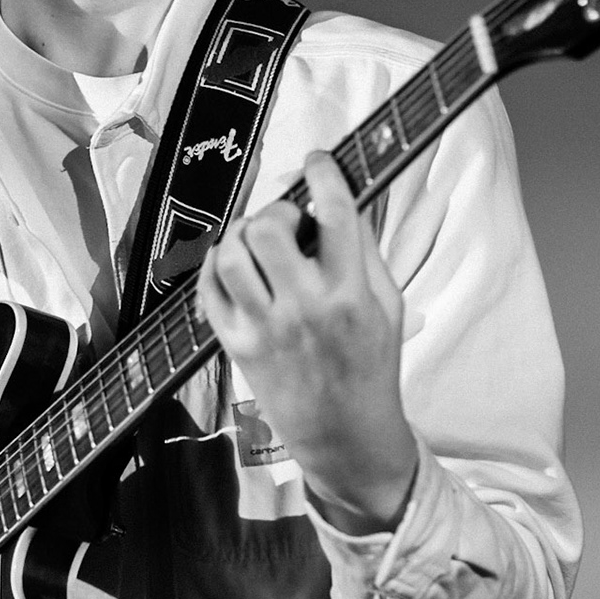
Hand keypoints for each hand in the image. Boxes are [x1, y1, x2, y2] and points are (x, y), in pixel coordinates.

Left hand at [198, 151, 419, 533]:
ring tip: (261, 242)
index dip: (324, 173)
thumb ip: (365, 253)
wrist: (345, 436)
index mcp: (352, 295)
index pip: (335, 214)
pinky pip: (210, 288)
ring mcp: (266, 328)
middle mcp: (306, 309)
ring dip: (244, 234)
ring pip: (233, 253)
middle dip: (277, 209)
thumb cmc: (371, 367)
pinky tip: (237, 265)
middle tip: (289, 219)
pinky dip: (218, 265)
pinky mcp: (237, 345)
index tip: (319, 162)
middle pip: (270, 227)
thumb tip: (339, 201)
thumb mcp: (389, 306)